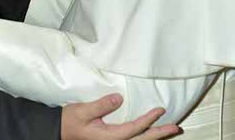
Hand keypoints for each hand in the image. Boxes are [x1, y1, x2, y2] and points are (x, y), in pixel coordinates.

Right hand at [61, 94, 178, 139]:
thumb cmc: (70, 121)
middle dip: (160, 134)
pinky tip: (150, 134)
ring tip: (169, 131)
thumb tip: (118, 98)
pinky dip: (144, 138)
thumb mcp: (83, 111)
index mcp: (109, 137)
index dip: (149, 120)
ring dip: (155, 137)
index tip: (160, 110)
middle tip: (175, 127)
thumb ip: (101, 105)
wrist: (59, 131)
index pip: (135, 128)